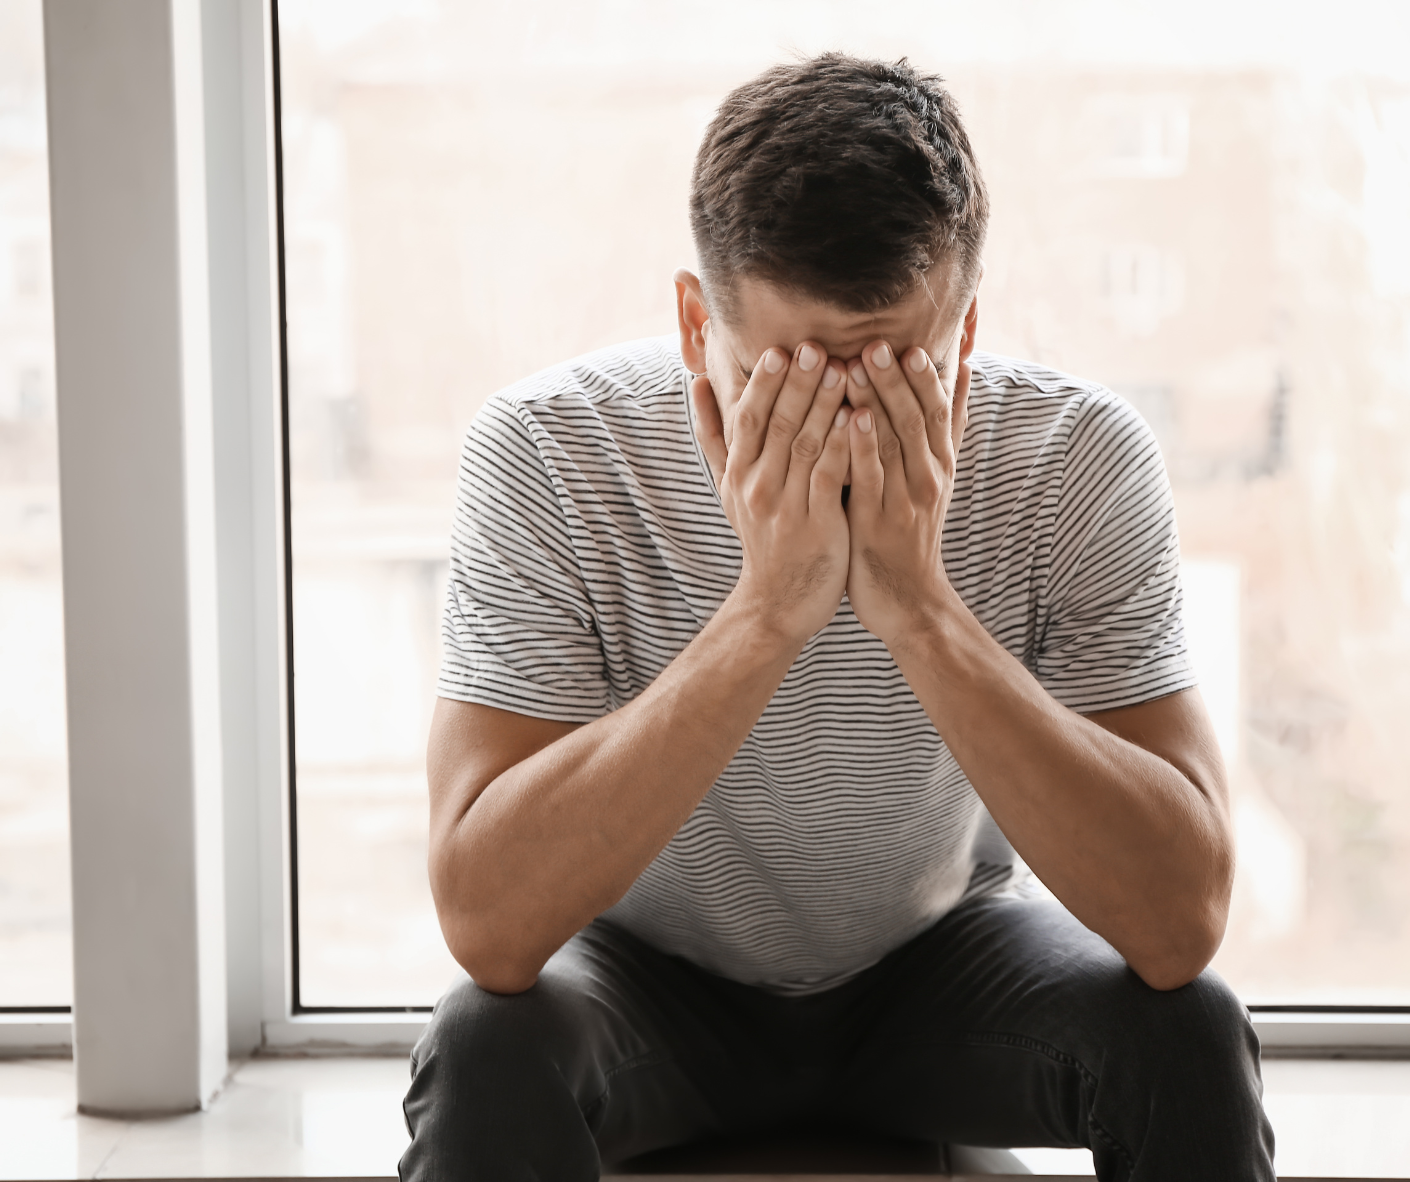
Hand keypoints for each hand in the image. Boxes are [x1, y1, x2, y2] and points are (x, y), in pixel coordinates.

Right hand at [692, 342, 851, 646]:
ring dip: (824, 406)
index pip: (748, 417)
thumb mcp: (729, 487)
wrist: (777, 601)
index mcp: (738, 472)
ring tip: (844, 370)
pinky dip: (843, 447)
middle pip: (777, 425)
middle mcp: (756, 486)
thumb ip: (715, 435)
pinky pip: (829, 478)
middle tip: (816, 347)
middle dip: (797, 384)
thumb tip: (695, 383)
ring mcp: (785, 506)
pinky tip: (859, 420)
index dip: (763, 384)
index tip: (780, 349)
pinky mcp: (815, 525)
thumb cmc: (761, 536)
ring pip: (805, 446)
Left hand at [842, 341, 969, 646]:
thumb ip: (946, 425)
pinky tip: (850, 419)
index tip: (910, 343)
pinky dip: (862, 447)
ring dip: (876, 402)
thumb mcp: (936, 476)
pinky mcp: (878, 523)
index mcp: (940, 465)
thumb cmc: (912, 533)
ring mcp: (905, 501)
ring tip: (857, 365)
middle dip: (896, 379)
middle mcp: (928, 478)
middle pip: (916, 420)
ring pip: (893, 443)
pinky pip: (871, 478)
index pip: (938, 412)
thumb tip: (963, 367)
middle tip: (875, 342)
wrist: (909, 600)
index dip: (925, 378)